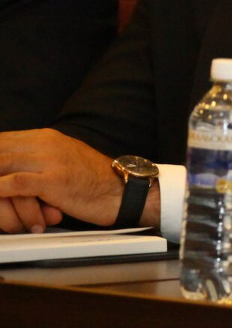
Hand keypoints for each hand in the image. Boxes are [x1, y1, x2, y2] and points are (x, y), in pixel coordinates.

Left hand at [0, 129, 130, 230]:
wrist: (123, 190)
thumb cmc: (93, 181)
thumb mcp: (61, 162)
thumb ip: (35, 160)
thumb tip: (10, 169)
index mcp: (46, 138)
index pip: (1, 140)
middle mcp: (45, 144)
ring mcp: (49, 161)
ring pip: (1, 163)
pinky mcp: (53, 180)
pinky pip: (14, 183)